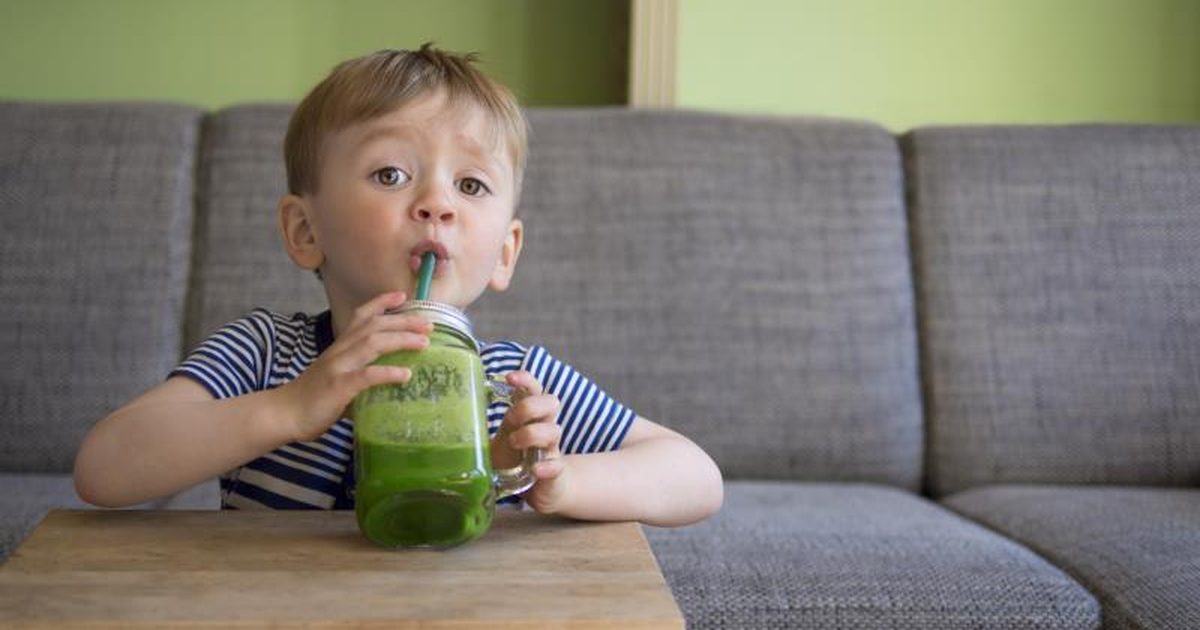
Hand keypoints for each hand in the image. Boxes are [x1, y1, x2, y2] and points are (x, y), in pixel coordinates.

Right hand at [283, 291, 432, 440]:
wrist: (284, 414)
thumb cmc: (314, 398)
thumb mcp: (339, 377)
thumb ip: (362, 374)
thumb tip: (390, 380)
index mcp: (340, 346)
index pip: (361, 316)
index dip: (381, 303)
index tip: (403, 296)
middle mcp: (340, 351)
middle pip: (374, 326)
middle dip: (403, 321)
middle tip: (429, 323)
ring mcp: (339, 367)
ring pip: (372, 343)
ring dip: (401, 339)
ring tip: (424, 342)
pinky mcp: (338, 387)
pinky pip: (366, 376)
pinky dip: (387, 373)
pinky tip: (405, 375)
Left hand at [490, 370, 568, 513]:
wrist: (542, 489)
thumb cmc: (516, 461)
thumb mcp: (496, 444)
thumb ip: (477, 435)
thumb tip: (443, 428)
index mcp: (528, 418)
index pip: (533, 389)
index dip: (525, 380)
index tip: (509, 378)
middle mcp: (543, 428)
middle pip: (550, 403)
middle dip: (529, 406)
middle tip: (510, 419)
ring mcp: (550, 450)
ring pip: (554, 431)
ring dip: (533, 433)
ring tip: (514, 442)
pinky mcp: (554, 473)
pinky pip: (557, 466)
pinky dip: (547, 466)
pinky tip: (535, 470)